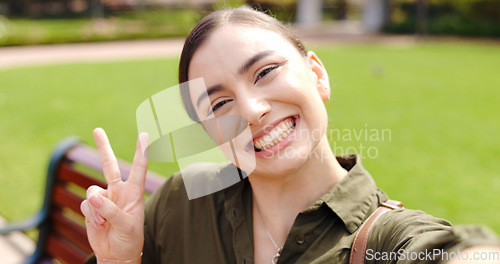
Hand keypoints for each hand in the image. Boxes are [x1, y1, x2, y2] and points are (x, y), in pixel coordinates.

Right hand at [80, 128, 148, 262]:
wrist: (115, 254)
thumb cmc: (129, 239)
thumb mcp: (126, 225)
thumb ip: (111, 210)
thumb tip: (94, 196)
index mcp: (134, 192)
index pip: (138, 169)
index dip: (141, 152)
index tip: (144, 135)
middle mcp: (119, 191)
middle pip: (109, 165)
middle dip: (103, 148)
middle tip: (97, 130)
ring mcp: (104, 198)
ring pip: (93, 191)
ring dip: (96, 208)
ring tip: (104, 222)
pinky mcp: (92, 207)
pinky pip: (87, 204)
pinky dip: (91, 215)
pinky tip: (98, 225)